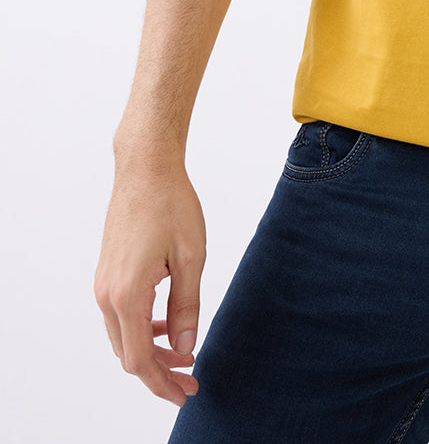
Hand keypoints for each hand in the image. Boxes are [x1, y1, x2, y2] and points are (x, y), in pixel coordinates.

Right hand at [94, 163, 206, 404]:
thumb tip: (186, 347)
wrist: (145, 169)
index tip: (187, 393)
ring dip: (151, 352)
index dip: (163, 383)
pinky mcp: (107, 274)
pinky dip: (143, 329)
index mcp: (127, 294)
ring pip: (123, 337)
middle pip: (128, 354)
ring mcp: (103, 284)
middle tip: (191, 380)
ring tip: (184, 354)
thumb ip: (187, 306)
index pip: (140, 360)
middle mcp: (106, 295)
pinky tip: (167, 325)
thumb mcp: (190, 257)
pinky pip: (120, 316)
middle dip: (159, 373)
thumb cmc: (171, 205)